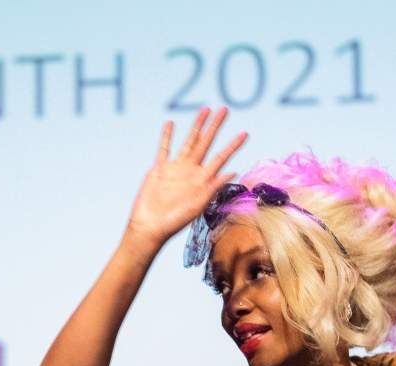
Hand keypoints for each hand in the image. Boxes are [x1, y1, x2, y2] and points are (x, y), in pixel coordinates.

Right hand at [125, 106, 247, 245]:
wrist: (150, 226)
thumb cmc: (175, 221)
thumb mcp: (198, 205)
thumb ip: (214, 187)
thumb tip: (232, 171)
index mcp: (203, 180)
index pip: (221, 158)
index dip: (233, 146)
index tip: (245, 133)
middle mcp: (191, 171)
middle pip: (206, 143)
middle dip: (215, 126)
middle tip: (224, 109)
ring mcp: (175, 168)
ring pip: (188, 141)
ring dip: (197, 126)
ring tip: (205, 109)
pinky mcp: (159, 169)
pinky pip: (164, 149)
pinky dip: (167, 136)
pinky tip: (170, 123)